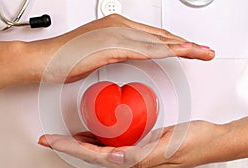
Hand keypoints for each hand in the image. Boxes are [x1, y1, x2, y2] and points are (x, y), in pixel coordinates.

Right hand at [37, 14, 214, 82]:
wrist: (42, 59)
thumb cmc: (65, 58)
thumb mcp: (97, 53)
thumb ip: (116, 53)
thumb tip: (128, 57)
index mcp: (116, 28)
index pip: (153, 36)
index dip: (175, 43)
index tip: (190, 50)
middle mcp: (118, 26)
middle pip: (161, 36)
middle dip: (186, 44)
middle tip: (205, 50)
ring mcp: (115, 34)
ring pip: (158, 41)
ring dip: (183, 47)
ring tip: (202, 53)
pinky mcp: (110, 45)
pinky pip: (145, 50)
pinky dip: (165, 52)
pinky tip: (180, 54)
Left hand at [38, 120, 230, 167]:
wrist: (212, 140)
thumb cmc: (196, 142)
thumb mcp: (168, 147)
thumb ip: (142, 154)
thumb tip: (115, 157)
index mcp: (137, 163)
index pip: (96, 157)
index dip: (72, 148)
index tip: (53, 142)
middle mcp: (134, 162)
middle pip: (93, 156)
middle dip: (69, 147)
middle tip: (50, 139)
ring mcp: (137, 156)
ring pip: (100, 151)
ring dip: (80, 144)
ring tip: (63, 137)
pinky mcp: (141, 148)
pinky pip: (112, 145)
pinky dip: (97, 140)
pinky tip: (92, 134)